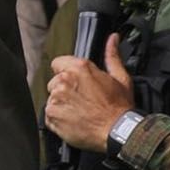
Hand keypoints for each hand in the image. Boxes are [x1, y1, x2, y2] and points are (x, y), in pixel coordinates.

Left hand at [46, 35, 135, 153]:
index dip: (66, 71)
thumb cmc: (119, 106)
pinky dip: (58, 117)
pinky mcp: (51, 114)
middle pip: (55, 81)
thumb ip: (112, 56)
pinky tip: (73, 119)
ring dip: (62, 103)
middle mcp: (63, 81)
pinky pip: (49, 113)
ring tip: (79, 110)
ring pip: (52, 97)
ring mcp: (55, 98)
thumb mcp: (120, 78)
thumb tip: (112, 39)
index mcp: (79, 69)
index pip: (58, 63)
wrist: (117, 131)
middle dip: (65, 88)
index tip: (76, 81)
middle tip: (82, 98)